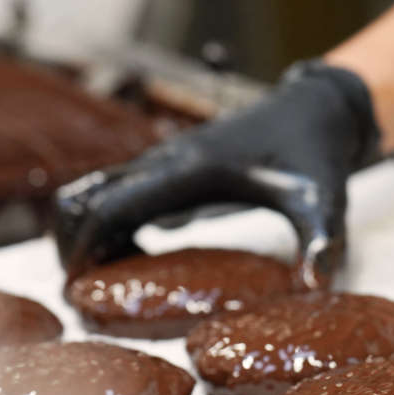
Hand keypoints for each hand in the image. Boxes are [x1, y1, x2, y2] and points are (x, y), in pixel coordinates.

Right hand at [54, 61, 380, 288]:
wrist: (318, 108)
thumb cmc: (317, 152)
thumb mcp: (323, 201)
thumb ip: (321, 242)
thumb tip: (318, 286)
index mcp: (192, 169)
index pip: (113, 205)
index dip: (85, 243)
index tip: (71, 282)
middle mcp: (169, 160)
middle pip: (91, 194)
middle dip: (72, 239)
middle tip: (73, 286)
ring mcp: (170, 159)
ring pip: (102, 188)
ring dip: (87, 227)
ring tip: (94, 276)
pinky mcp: (178, 165)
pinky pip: (126, 190)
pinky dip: (111, 220)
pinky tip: (132, 255)